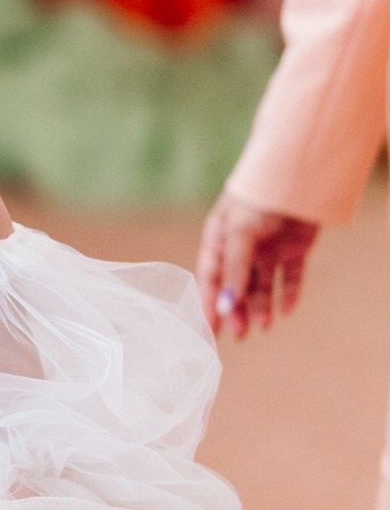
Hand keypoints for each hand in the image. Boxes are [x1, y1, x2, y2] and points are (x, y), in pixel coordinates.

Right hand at [196, 189, 318, 339]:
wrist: (299, 172)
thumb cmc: (258, 199)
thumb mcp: (240, 234)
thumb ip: (233, 271)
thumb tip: (226, 307)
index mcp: (220, 240)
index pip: (211, 279)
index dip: (210, 304)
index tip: (211, 331)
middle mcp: (242, 248)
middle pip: (236, 287)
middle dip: (237, 311)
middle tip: (240, 336)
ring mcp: (268, 250)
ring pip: (262, 286)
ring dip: (261, 307)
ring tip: (264, 327)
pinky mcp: (294, 250)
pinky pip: (290, 278)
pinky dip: (289, 294)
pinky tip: (287, 311)